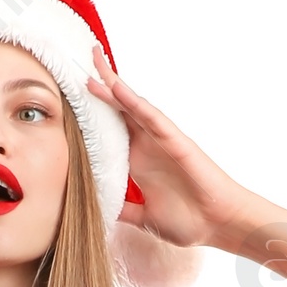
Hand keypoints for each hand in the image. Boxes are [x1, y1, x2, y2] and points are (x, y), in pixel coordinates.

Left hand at [86, 44, 255, 250]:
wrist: (216, 226)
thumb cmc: (187, 221)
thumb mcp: (142, 218)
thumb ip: (121, 209)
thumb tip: (96, 209)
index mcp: (137, 161)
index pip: (109, 131)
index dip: (91, 114)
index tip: (69, 98)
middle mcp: (146, 145)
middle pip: (118, 108)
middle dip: (101, 84)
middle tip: (81, 60)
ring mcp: (160, 140)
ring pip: (131, 105)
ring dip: (113, 84)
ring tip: (95, 62)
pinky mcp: (174, 140)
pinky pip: (150, 116)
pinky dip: (133, 101)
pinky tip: (117, 87)